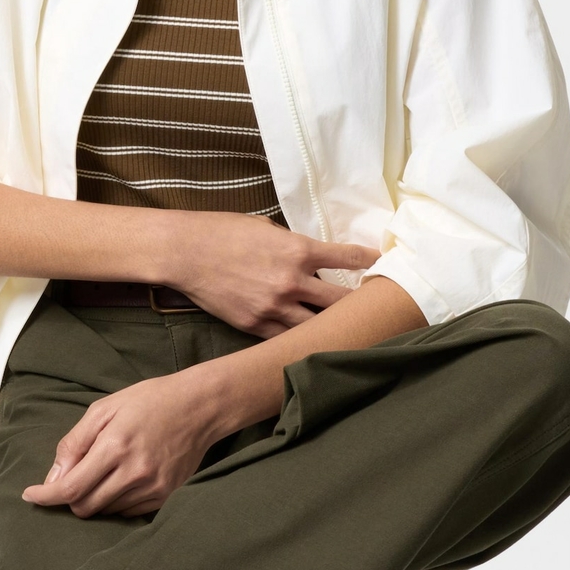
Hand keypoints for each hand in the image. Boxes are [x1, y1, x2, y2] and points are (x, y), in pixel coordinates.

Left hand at [21, 371, 218, 517]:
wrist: (199, 406)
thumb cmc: (149, 401)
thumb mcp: (104, 409)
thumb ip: (75, 443)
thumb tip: (53, 476)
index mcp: (115, 446)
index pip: (71, 487)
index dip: (46, 496)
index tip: (30, 496)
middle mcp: (134, 472)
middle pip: (85, 506)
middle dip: (69, 497)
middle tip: (72, 477)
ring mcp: (153, 487)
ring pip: (106, 511)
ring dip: (94, 498)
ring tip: (104, 471)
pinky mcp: (166, 496)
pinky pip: (128, 512)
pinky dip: (115, 502)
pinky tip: (121, 479)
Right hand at [160, 211, 379, 336]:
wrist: (186, 252)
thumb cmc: (223, 231)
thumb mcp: (266, 228)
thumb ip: (293, 244)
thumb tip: (312, 257)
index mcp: (297, 250)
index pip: (347, 258)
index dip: (370, 261)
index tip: (383, 264)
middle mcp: (292, 281)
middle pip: (341, 301)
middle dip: (360, 305)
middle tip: (375, 308)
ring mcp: (274, 307)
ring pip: (318, 327)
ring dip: (334, 328)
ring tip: (350, 332)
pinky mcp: (256, 326)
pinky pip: (288, 338)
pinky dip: (301, 338)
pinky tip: (313, 342)